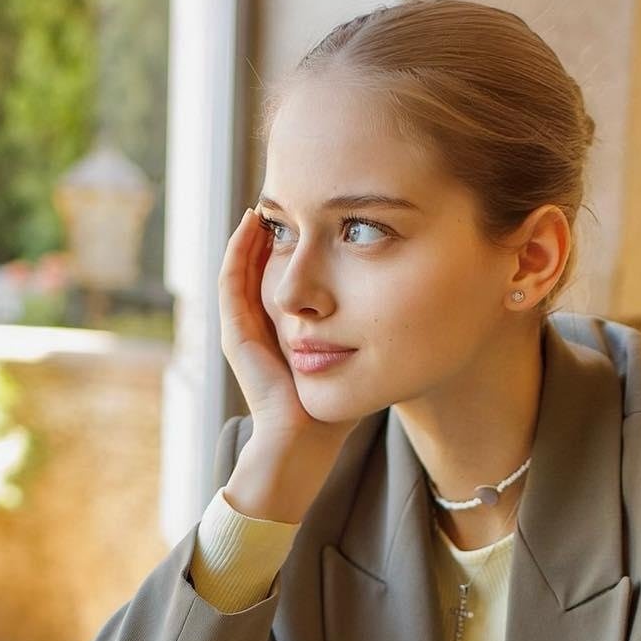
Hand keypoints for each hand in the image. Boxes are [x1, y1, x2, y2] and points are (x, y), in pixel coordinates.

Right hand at [219, 208, 352, 448]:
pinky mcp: (236, 336)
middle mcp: (261, 327)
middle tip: (286, 198)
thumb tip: (408, 300)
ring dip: (251, 235)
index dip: (296, 244)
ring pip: (241, 267)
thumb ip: (368, 331)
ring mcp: (244, 330)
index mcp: (285, 330)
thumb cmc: (335, 409)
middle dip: (273, 233)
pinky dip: (238, 251)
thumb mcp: (356, 356)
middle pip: (260, 266)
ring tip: (266, 202)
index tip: (314, 216)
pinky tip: (252, 224)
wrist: (305, 442)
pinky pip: (231, 283)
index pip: (287, 276)